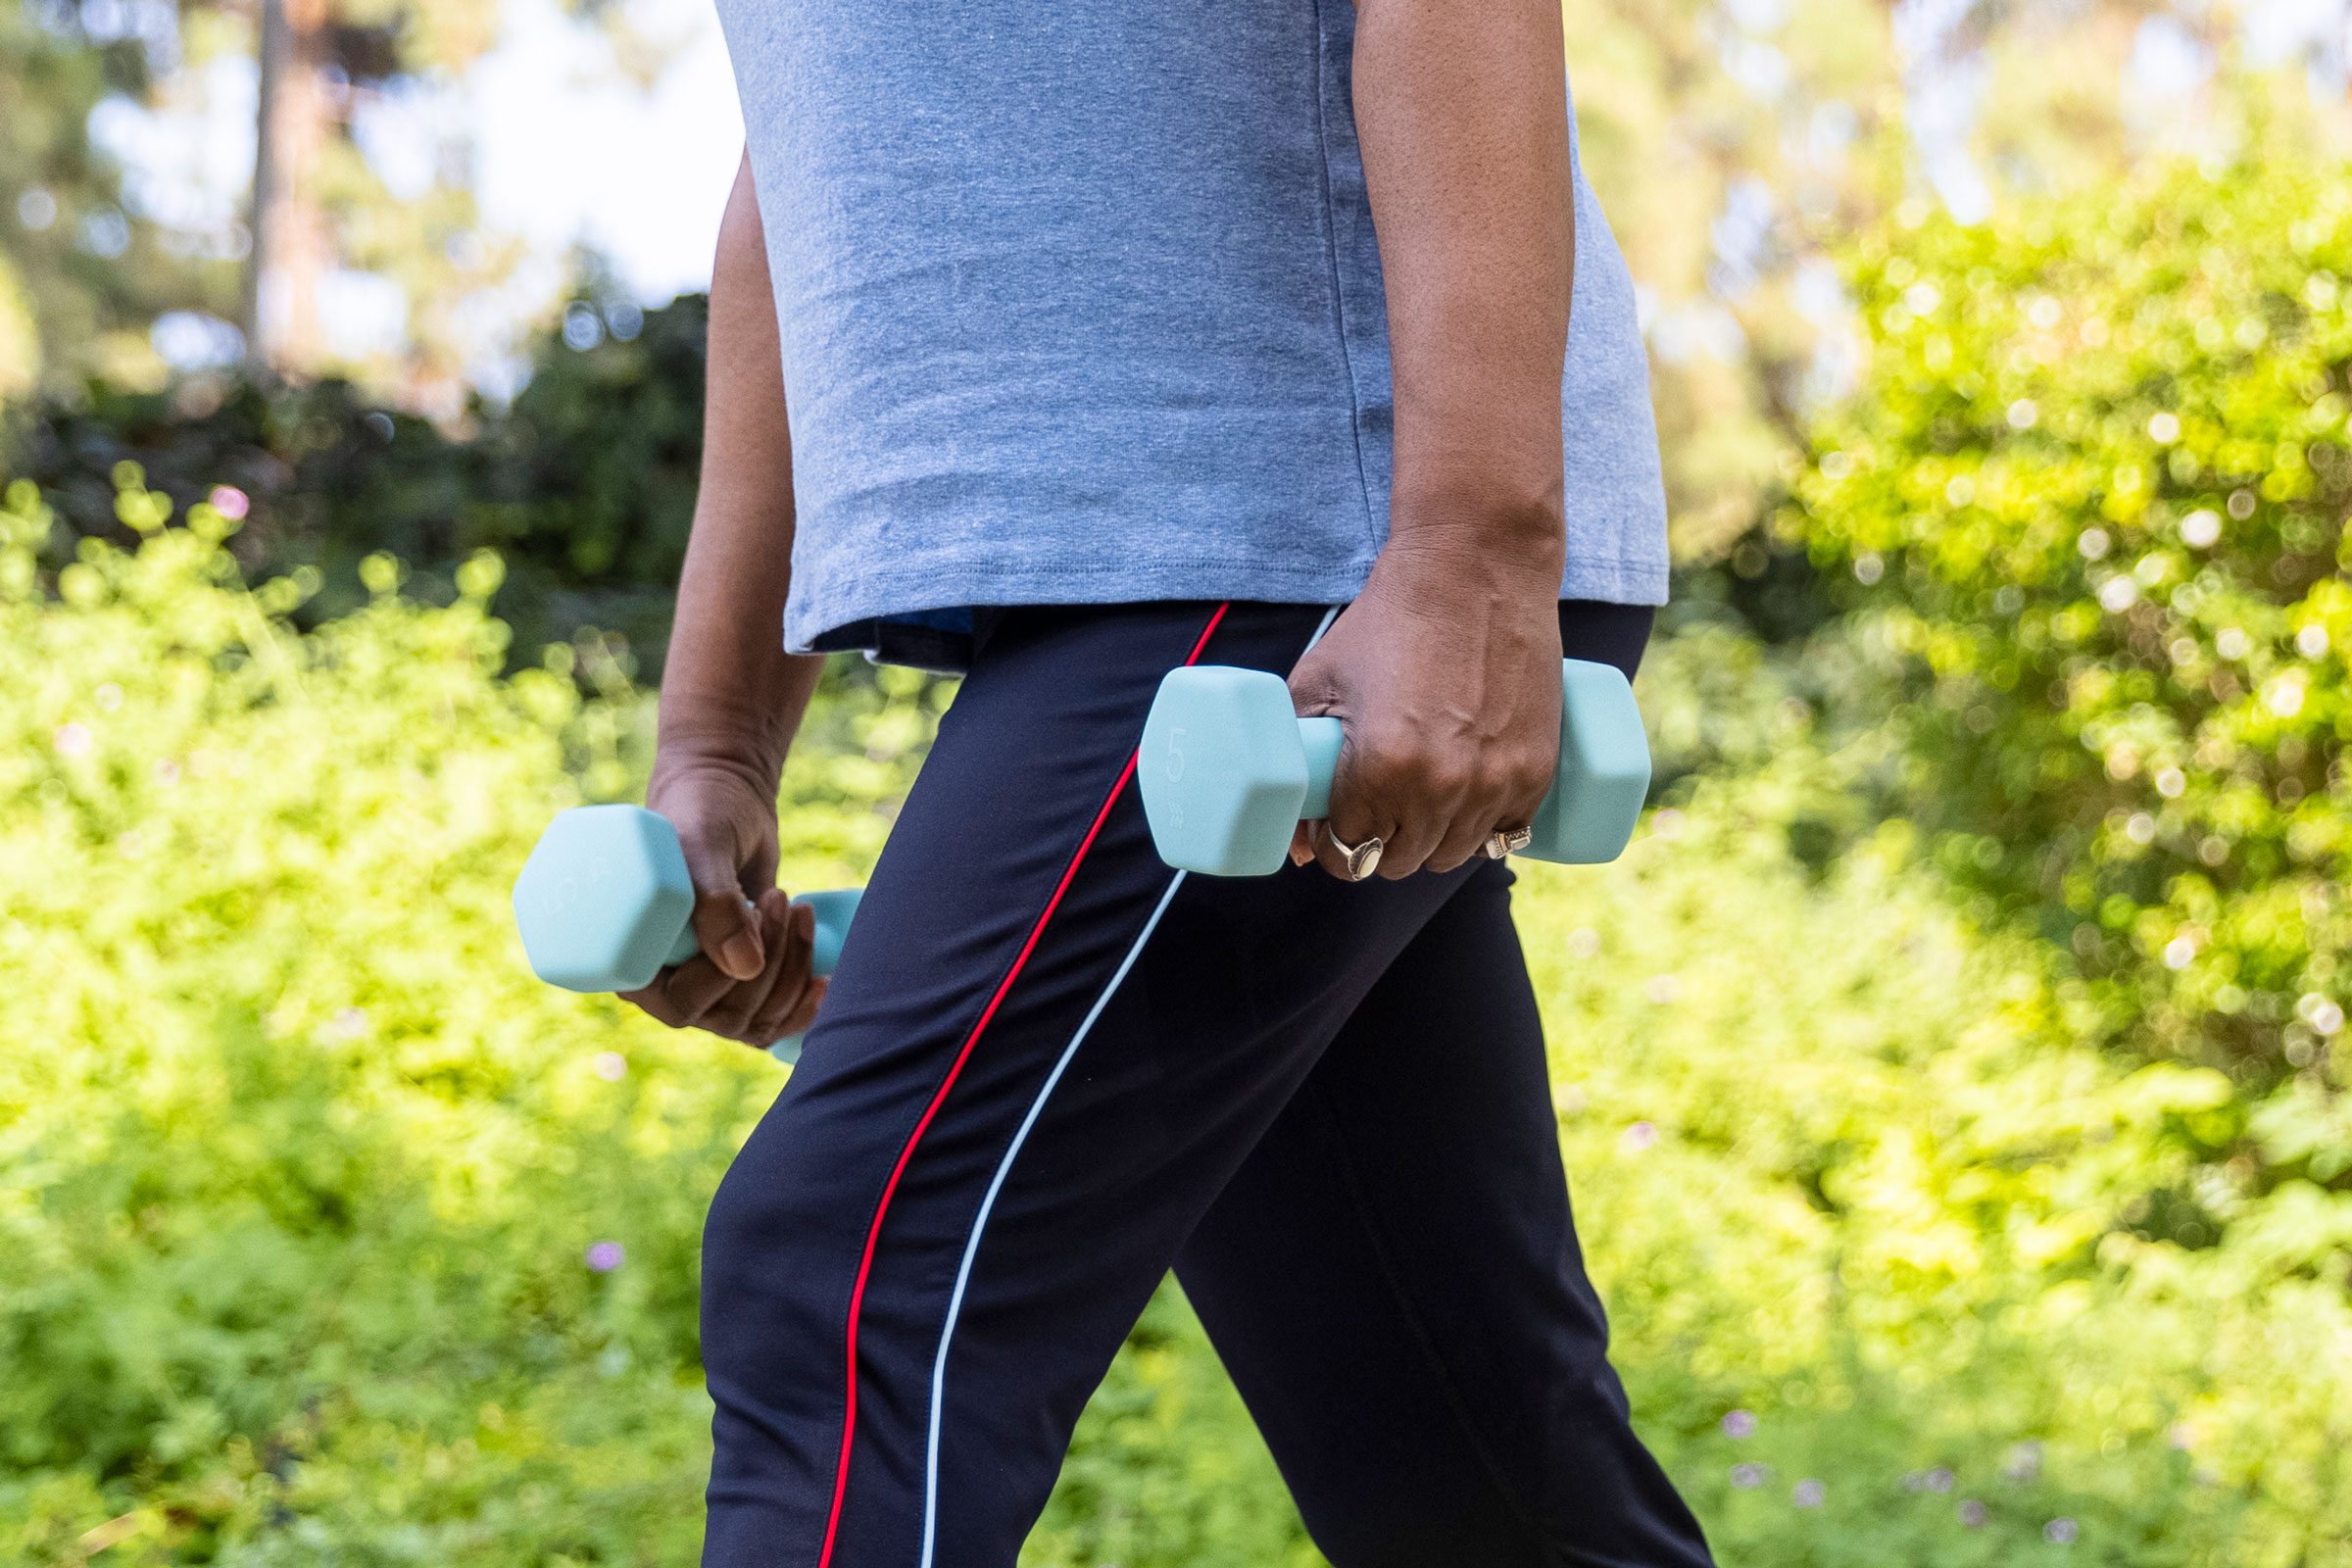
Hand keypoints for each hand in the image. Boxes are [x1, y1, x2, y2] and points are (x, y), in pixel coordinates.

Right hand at [618, 758, 825, 1046]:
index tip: (753, 915)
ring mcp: (708, 988)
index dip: (722, 980)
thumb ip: (715, 901)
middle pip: (729, 1016)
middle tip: (783, 900)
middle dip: (772, 963)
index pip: (680, 1004)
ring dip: (793, 970)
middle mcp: (669, 982)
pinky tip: (824, 978)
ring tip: (798, 910)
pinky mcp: (743, 984)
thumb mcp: (703, 847)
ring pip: (760, 1020)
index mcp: (636, 957)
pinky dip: (805, 1002)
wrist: (728, 806)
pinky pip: (774, 1019)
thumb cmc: (701, 815)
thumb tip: (744, 969)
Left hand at [1286, 532, 1562, 878]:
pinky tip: (1462, 801)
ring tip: (1416, 800)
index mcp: (1381, 766)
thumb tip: (1296, 840)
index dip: (1332, 847)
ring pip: (1451, 857)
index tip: (1333, 829)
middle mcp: (1442, 784)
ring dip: (1428, 841)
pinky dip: (1481, 830)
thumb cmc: (1389, 620)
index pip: (1349, 854)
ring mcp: (1496, 781)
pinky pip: (1504, 836)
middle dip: (1377, 845)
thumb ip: (1295, 759)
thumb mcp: (1317, 679)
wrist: (1476, 569)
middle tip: (1373, 809)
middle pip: (1399, 863)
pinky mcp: (1537, 771)